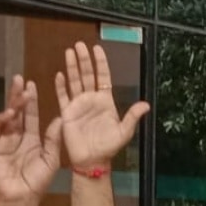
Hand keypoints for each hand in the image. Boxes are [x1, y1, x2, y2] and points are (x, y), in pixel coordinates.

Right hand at [0, 76, 62, 205]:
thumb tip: (61, 118)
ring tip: (18, 93)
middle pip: (16, 111)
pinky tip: (9, 114)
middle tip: (20, 79)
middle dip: (17, 95)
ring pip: (4, 117)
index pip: (29, 115)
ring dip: (11, 104)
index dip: (30, 101)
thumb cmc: (37, 182)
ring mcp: (2, 141)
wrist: (23, 200)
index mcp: (30, 138)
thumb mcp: (51, 158)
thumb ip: (54, 139)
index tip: (33, 85)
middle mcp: (15, 137)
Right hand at [56, 43, 149, 172]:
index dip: (101, 63)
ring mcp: (78, 105)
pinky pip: (62, 96)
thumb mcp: (124, 132)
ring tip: (69, 52)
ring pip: (74, 81)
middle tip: (79, 45)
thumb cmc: (109, 147)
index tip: (97, 49)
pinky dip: (60, 86)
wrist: (93, 160)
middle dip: (84, 59)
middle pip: (87, 75)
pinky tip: (59, 74)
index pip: (103, 77)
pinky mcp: (67, 113)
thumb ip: (132, 116)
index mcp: (105, 101)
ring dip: (72, 66)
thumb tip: (146, 105)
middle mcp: (91, 99)